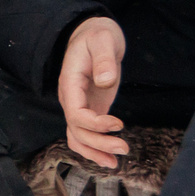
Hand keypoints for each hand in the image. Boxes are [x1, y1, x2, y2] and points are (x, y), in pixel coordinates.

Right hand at [57, 17, 128, 169]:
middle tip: (124, 148)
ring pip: (77, 138)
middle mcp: (70, 98)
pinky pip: (85, 135)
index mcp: (70, 83)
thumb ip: (104, 59)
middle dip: (99, 143)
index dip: (95, 124)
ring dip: (95, 152)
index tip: (118, 123)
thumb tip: (105, 81)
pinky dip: (94, 149)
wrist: (93, 33)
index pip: (75, 113)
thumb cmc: (97, 34)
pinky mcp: (89, 109)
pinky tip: (109, 158)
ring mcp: (78, 105)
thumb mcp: (103, 39)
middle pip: (77, 130)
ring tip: (116, 162)